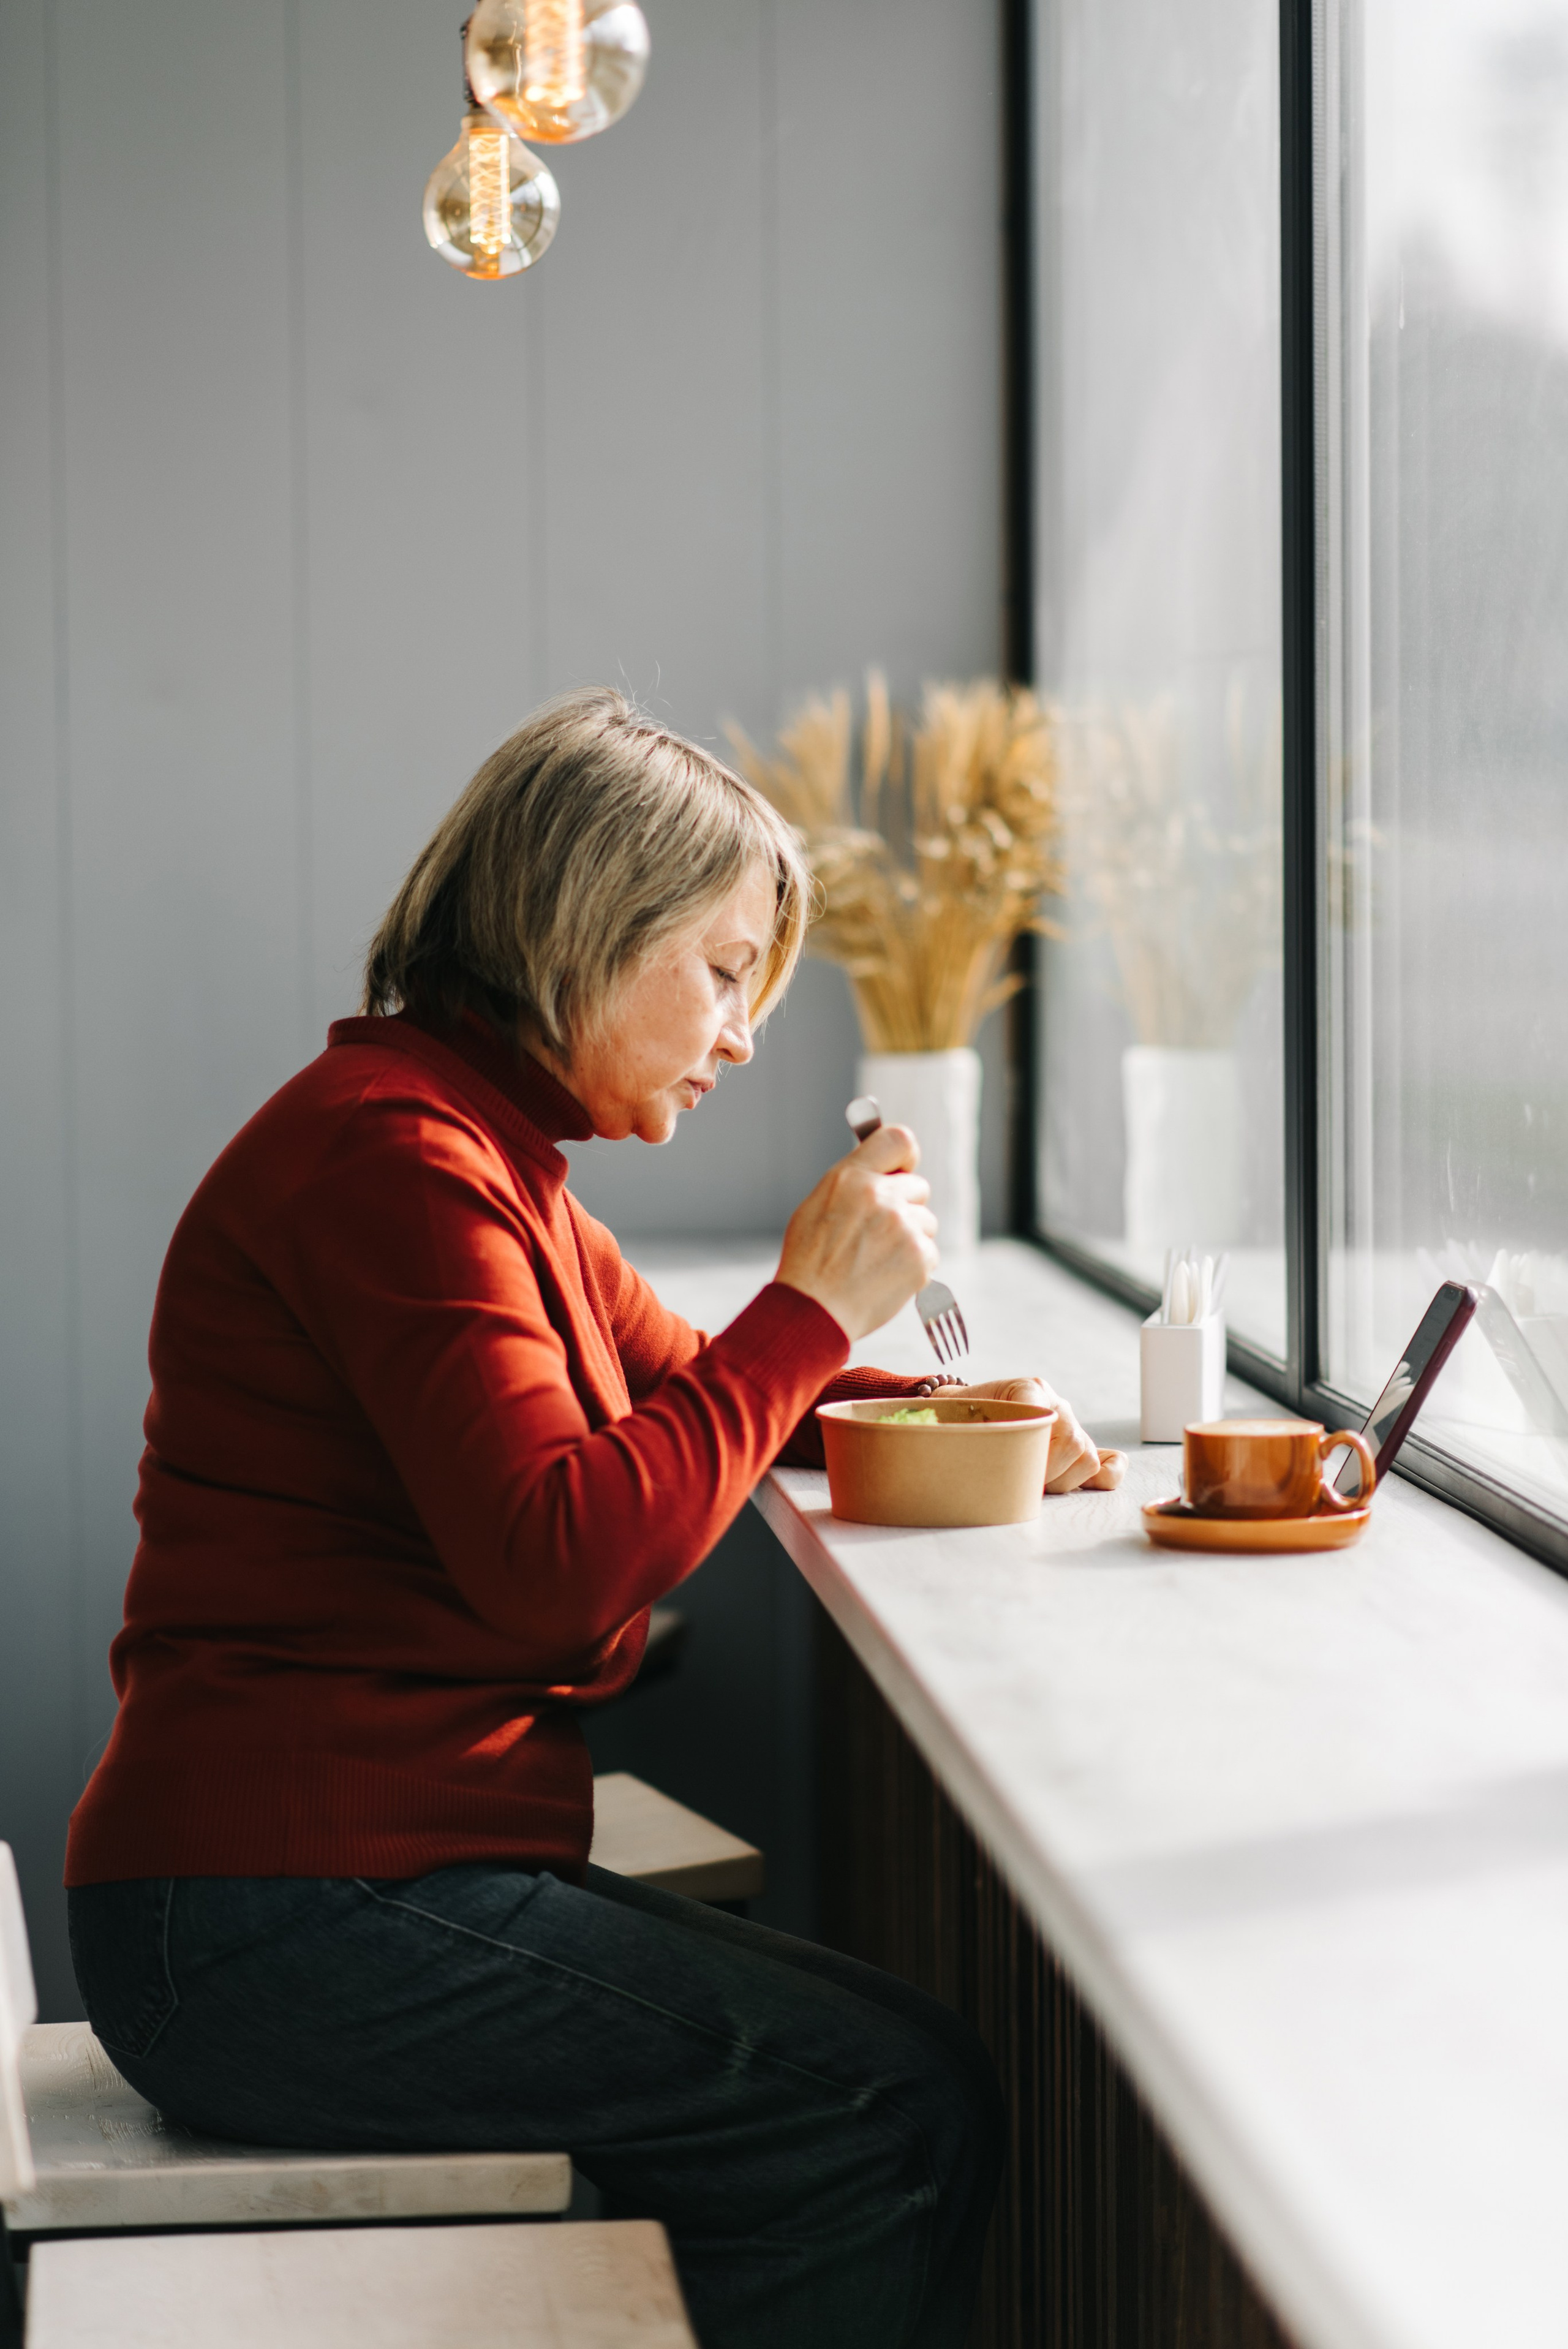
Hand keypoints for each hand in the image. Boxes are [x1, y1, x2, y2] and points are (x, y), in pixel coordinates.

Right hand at [776, 1126, 937, 1343]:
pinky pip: (930, 1252)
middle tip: (878, 1232)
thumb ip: (854, 1182)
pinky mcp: (920, 1257)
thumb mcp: (818, 1205)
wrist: (813, 1310)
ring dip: (910, 1238)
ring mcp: (904, 1227)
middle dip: (905, 1206)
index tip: (902, 1169)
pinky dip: (914, 1265)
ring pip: (926, 1222)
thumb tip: (885, 1170)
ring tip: (875, 1259)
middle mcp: (881, 1196)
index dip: (905, 1156)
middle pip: (918, 1187)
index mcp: (852, 1177)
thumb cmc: (811, 1261)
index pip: (899, 1140)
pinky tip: (885, 1276)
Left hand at [935, 1376, 1125, 1494]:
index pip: (1043, 1415)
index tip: (1010, 1468)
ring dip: (1062, 1481)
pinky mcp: (1082, 1447)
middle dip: (1046, 1473)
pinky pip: (1108, 1462)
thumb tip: (930, 1418)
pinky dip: (1106, 1475)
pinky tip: (1092, 1482)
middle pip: (1071, 1442)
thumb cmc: (961, 1414)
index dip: (1031, 1449)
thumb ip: (945, 1411)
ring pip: (1087, 1456)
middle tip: (1019, 1484)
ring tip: (1033, 1486)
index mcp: (1027, 1389)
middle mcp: (1056, 1404)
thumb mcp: (952, 1408)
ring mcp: (1072, 1425)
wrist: (974, 1412)